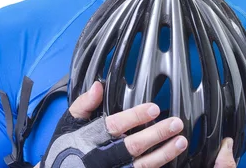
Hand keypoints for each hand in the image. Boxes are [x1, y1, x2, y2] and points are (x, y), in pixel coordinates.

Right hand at [37, 80, 236, 167]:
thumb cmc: (64, 148)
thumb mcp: (68, 123)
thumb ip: (83, 105)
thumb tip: (98, 86)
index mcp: (89, 139)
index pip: (114, 126)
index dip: (134, 117)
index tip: (154, 108)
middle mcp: (102, 158)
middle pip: (132, 147)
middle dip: (156, 136)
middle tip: (176, 124)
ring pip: (142, 166)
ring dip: (163, 154)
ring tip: (181, 142)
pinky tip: (171, 160)